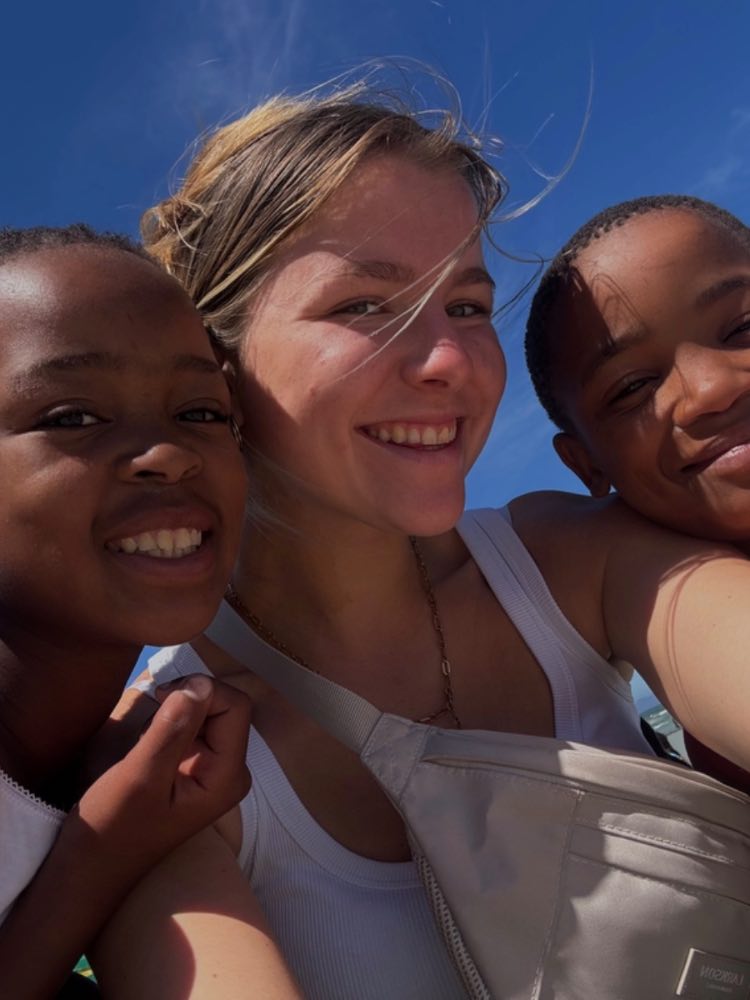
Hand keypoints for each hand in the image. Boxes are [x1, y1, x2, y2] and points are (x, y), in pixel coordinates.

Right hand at [75, 675, 251, 862]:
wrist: (94, 864)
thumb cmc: (113, 826)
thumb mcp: (140, 775)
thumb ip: (171, 729)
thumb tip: (199, 684)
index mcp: (228, 776)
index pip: (236, 706)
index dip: (201, 691)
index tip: (161, 699)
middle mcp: (231, 770)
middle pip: (225, 706)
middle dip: (187, 701)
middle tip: (150, 722)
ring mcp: (215, 768)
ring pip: (208, 711)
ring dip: (176, 711)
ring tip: (147, 741)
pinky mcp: (197, 765)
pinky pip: (194, 725)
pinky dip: (170, 722)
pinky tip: (149, 745)